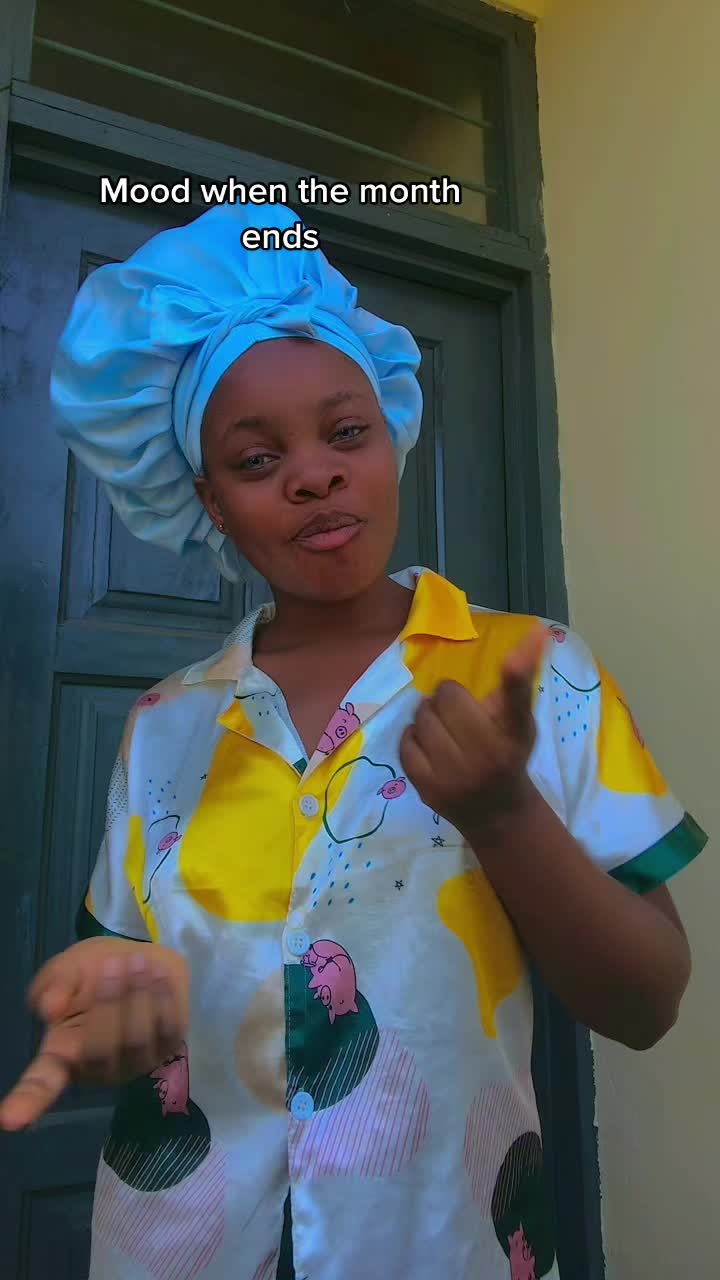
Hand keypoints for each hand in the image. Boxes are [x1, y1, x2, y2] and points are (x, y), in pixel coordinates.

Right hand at [0, 938, 188, 1131]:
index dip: (25, 1102)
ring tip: (136, 961)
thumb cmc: (92, 970)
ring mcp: (134, 1064)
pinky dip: (162, 999)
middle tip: (111, 964)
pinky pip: (167, 1030)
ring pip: (136, 1040)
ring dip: (136, 997)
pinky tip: (156, 974)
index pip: (41, 1085)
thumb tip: (51, 1008)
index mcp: (60, 1055)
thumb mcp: (65, 970)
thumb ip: (54, 985)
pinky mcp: (167, 1050)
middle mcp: (96, 1069)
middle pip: (100, 1051)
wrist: (138, 957)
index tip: (9, 1120)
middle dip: (108, 1003)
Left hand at [399, 625, 547, 842]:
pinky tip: (429, 746)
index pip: (516, 701)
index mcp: (515, 735)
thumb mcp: (519, 724)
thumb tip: (535, 633)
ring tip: (443, 728)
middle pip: (447, 699)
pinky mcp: (428, 788)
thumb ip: (517, 684)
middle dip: (448, 698)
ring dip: (429, 716)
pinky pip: (406, 743)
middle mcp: (488, 755)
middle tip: (456, 711)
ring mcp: (455, 775)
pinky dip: (414, 738)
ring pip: (423, 719)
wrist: (498, 816)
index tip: (526, 645)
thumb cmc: (509, 758)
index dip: (518, 673)